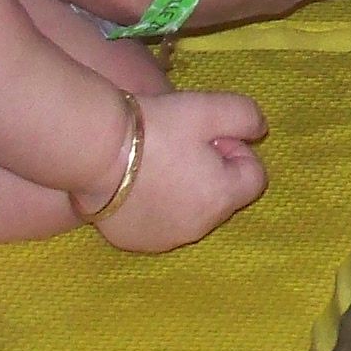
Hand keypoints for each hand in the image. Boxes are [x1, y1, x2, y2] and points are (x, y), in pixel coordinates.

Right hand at [92, 86, 269, 252]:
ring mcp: (163, 239)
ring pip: (191, 211)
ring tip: (155, 162)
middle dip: (212, 170)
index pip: (254, 176)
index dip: (236, 149)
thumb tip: (259, 131)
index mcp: (221, 199)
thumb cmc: (156, 128)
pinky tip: (135, 183)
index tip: (206, 136)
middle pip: (222, 195)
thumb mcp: (209, 108)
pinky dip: (156, 205)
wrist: (92, 151)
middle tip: (180, 145)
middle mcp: (197, 228)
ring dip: (184, 188)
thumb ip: (246, 116)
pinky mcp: (133, 242)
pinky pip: (159, 223)